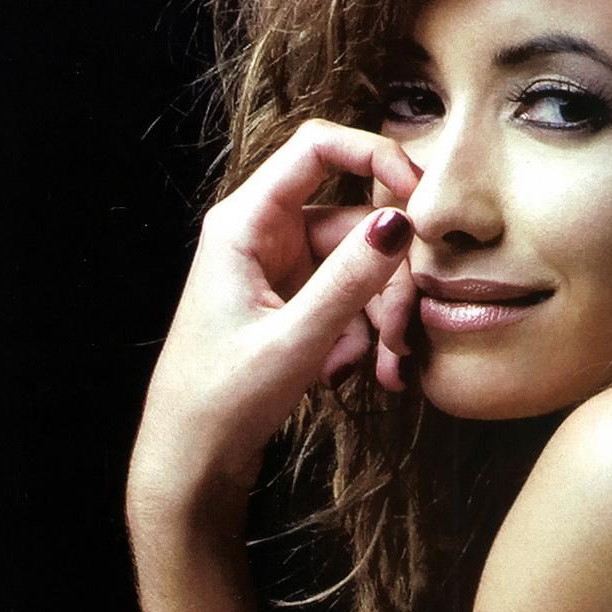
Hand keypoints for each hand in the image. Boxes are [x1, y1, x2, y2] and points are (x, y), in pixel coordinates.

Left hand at [128, 120, 419, 511]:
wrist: (190, 463)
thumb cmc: (221, 402)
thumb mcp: (294, 341)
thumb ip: (350, 280)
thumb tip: (399, 221)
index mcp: (245, 224)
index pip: (318, 147)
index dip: (377, 157)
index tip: (422, 199)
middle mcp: (262, 237)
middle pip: (355, 223)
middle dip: (391, 277)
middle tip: (406, 333)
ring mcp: (278, 271)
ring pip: (360, 267)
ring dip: (383, 316)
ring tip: (386, 369)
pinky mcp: (291, 305)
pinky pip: (348, 301)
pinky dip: (364, 334)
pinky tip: (355, 375)